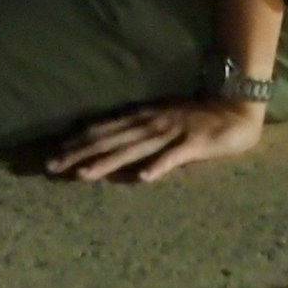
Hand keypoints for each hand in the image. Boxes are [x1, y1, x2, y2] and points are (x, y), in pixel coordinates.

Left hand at [47, 95, 267, 184]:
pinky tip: (143, 178)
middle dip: (80, 154)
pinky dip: (158, 166)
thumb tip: (108, 145)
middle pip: (110, 140)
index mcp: (142, 118)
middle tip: (51, 167)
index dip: (77, 144)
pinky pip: (174, 157)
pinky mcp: (194, 142)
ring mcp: (172, 132)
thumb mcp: (161, 121)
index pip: (103, 131)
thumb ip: (138, 132)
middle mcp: (151, 123)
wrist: (235, 109)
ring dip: (108, 162)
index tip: (53, 157)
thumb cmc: (196, 118)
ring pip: (134, 149)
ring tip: (83, 175)